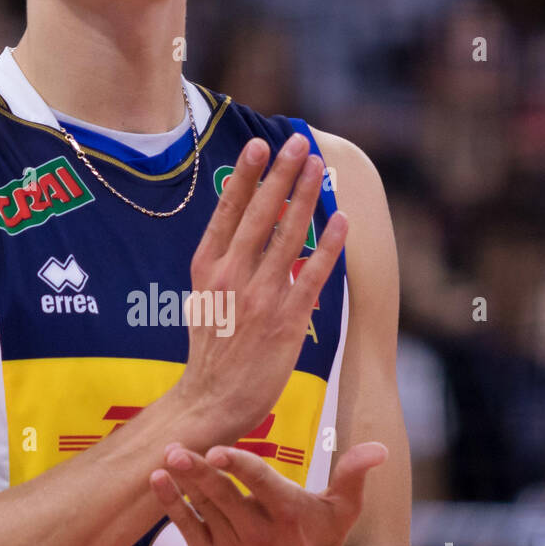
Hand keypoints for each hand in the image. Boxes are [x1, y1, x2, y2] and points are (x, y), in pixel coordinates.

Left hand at [148, 440, 387, 545]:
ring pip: (203, 509)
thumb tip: (380, 448)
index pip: (261, 484)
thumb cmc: (325, 542)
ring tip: (165, 456)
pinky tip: (157, 481)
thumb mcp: (344, 510)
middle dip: (197, 472)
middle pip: (223, 496)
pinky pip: (188, 529)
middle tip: (177, 448)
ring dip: (181, 483)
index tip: (218, 451)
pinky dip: (172, 506)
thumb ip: (354, 475)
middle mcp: (259, 534)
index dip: (239, 466)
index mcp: (288, 515)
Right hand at [175, 134, 346, 445]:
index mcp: (206, 269)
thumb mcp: (204, 300)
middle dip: (280, 175)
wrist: (210, 402)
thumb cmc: (211, 352)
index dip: (244, 176)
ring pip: (287, 237)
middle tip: (297, 142)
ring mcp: (259, 298)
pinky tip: (340, 220)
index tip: (258, 146)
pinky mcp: (285, 321)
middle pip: (260, 215)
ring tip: (317, 166)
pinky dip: (328, 246)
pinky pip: (311, 275)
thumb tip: (253, 229)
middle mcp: (231, 277)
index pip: (227, 212)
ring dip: (305, 197)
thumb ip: (226, 265)